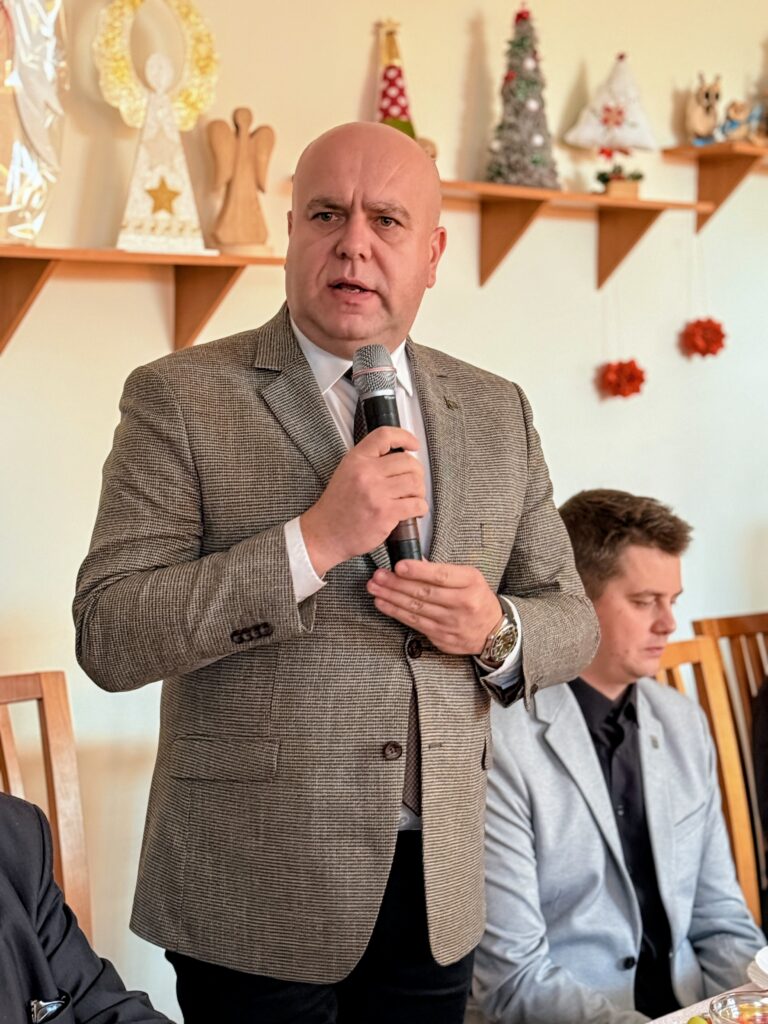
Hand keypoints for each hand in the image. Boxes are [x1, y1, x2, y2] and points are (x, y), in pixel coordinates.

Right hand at [300, 427, 426, 576]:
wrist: (326, 533)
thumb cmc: (338, 506)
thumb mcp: (346, 472)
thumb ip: (369, 461)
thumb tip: (401, 457)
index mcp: (356, 460)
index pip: (384, 436)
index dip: (404, 437)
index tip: (414, 445)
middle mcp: (366, 473)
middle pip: (408, 462)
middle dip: (417, 473)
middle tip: (413, 482)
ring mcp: (376, 494)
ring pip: (415, 483)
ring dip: (419, 491)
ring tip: (413, 498)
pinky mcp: (385, 513)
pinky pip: (416, 505)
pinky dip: (420, 508)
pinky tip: (414, 511)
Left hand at [366, 559, 503, 655]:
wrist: (495, 631)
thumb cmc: (477, 598)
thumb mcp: (470, 577)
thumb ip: (443, 571)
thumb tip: (414, 562)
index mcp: (471, 583)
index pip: (441, 576)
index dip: (418, 571)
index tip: (398, 566)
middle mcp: (462, 604)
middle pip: (424, 593)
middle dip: (397, 584)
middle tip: (378, 576)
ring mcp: (451, 623)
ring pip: (416, 609)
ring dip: (391, 598)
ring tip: (374, 588)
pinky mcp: (442, 637)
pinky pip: (415, 623)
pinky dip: (396, 613)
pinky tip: (383, 604)